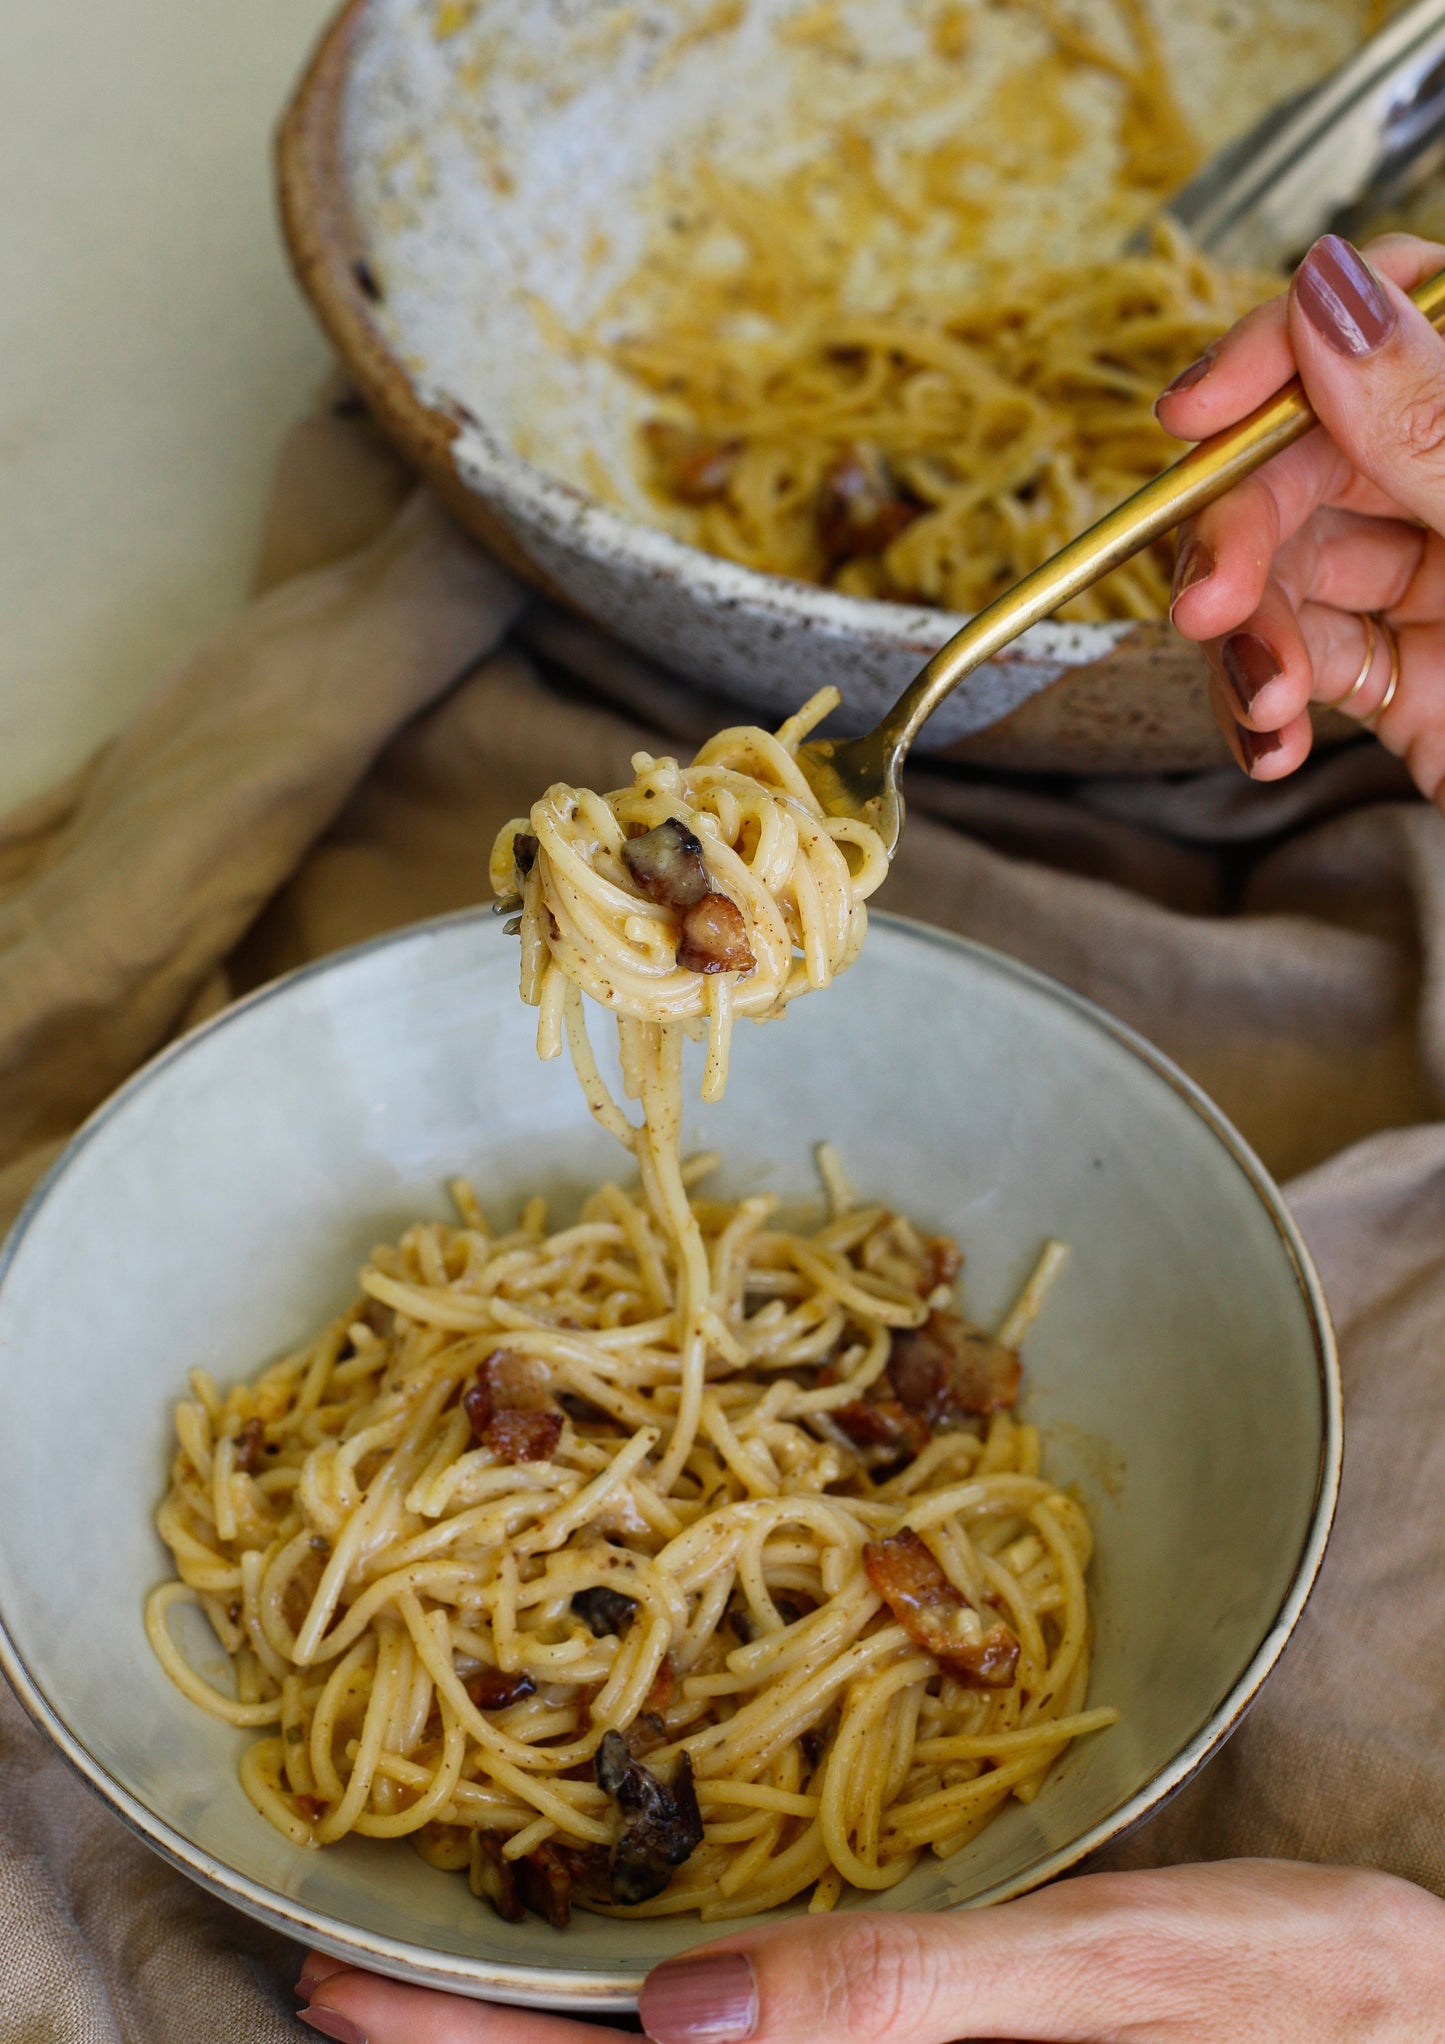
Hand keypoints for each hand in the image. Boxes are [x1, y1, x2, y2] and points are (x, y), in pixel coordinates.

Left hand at [293, 1858, 1444, 2041]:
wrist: (1412, 2024)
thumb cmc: (1299, 2004)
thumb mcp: (1125, 1985)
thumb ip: (916, 2001)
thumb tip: (688, 2025)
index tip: (339, 1999)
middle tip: (339, 1973)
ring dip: (554, 2031)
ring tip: (432, 1960)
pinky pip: (784, 2033)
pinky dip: (674, 2006)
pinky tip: (627, 1956)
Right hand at [1159, 231, 1444, 801]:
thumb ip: (1437, 422)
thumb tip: (1331, 291)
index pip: (1402, 312)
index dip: (1285, 348)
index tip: (1198, 416)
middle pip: (1312, 452)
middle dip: (1242, 531)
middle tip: (1212, 604)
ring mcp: (1440, 580)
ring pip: (1288, 565)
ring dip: (1247, 638)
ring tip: (1265, 702)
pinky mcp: (1407, 681)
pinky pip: (1301, 663)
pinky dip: (1262, 704)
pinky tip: (1272, 737)